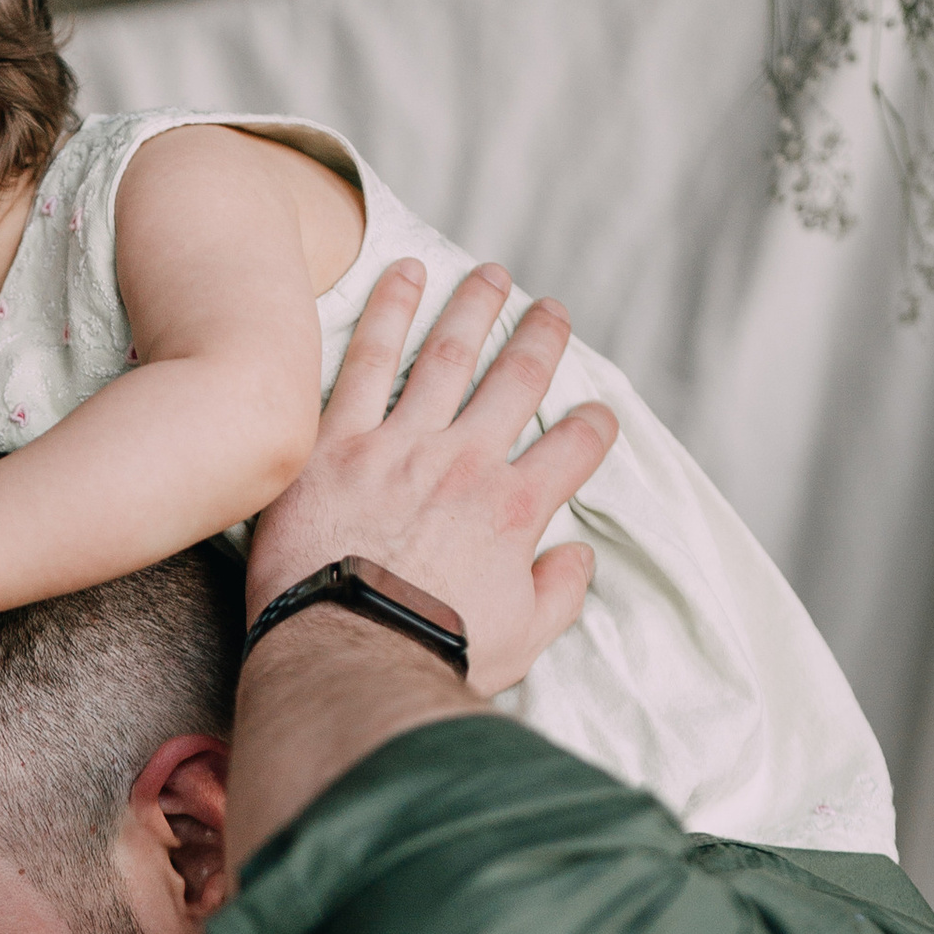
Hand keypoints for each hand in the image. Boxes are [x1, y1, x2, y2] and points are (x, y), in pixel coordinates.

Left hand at [248, 259, 617, 699]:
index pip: (575, 449)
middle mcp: (465, 463)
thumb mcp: (522, 641)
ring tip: (489, 276)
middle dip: (541, 340)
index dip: (594, 428)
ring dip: (473, 308)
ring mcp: (399, 446)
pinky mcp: (336, 444)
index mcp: (515, 511)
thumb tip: (576, 556)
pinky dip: (387, 312)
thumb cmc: (432, 656)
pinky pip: (366, 363)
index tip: (597, 418)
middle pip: (516, 381)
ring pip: (446, 355)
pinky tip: (404, 276)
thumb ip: (559, 593)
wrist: (347, 657)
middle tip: (552, 312)